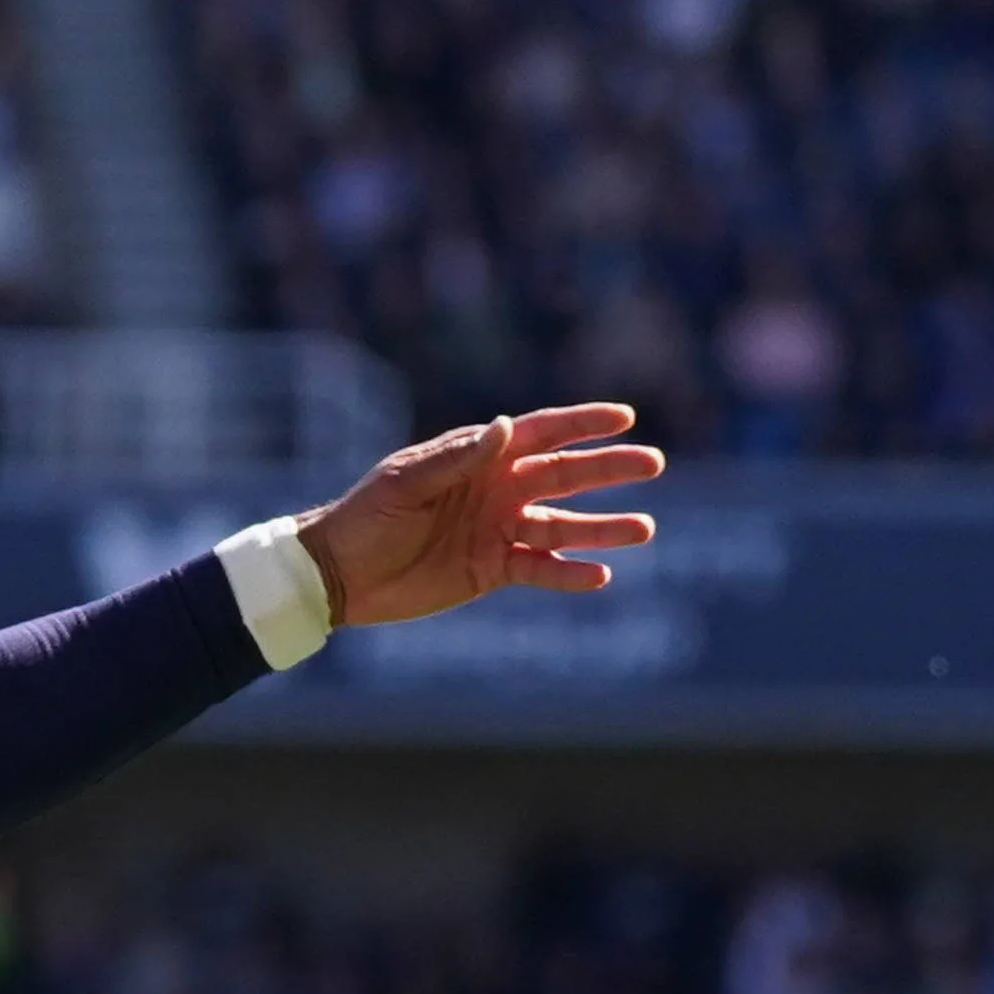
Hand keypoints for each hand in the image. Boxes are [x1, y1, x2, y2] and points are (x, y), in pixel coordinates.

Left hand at [295, 403, 665, 629]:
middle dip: (610, 470)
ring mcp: (499, 530)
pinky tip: (601, 576)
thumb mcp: (407, 482)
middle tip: (653, 464)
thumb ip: (458, 456)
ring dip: (603, 527)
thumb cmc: (366, 516)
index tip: (625, 417)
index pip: (542, 432)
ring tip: (644, 529)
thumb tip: (507, 426)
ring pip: (563, 526)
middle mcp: (498, 489)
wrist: (339, 574)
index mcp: (480, 457)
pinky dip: (569, 573)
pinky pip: (540, 569)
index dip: (583, 424)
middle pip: (566, 475)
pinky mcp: (492, 569)